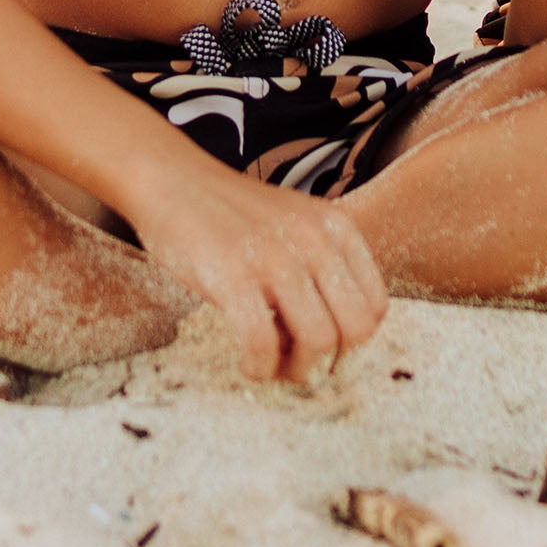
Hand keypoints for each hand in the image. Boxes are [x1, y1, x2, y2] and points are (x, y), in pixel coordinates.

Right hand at [117, 158, 389, 383]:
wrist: (171, 178)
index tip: (321, 347)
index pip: (375, 305)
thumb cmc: (230, 213)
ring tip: (270, 363)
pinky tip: (247, 363)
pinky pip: (263, 344)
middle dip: (330, 360)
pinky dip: (259, 367)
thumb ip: (320, 266)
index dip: (352, 339)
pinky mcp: (232, 275)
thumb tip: (331, 341)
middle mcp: (314, 239)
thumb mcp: (293, 225)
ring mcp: (274, 257)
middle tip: (297, 363)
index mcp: (335, 227)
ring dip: (295, 369)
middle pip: (355, 329)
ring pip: (318, 341)